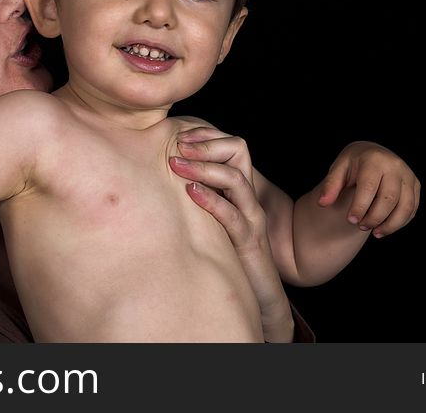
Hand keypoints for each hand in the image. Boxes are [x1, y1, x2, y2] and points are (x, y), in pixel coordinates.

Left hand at [170, 129, 293, 341]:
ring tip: (176, 165)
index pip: (232, 145)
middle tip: (176, 146)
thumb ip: (199, 193)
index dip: (206, 135)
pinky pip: (233, 215)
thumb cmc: (230, 252)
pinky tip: (191, 193)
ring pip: (235, 179)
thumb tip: (164, 176)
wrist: (260, 291)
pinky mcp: (248, 240)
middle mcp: (247, 196)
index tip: (179, 135)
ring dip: (204, 168)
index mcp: (239, 187)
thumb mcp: (212, 216)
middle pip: (238, 152)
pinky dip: (211, 200)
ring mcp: (251, 217)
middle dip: (205, 144)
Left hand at [306, 141, 420, 237]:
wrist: (373, 153)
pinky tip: (385, 228)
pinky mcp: (416, 185)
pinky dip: (400, 222)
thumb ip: (331, 185)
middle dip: (374, 217)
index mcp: (374, 159)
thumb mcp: (339, 169)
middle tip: (360, 227)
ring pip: (405, 207)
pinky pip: (412, 209)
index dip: (360, 207)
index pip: (369, 187)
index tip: (351, 220)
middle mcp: (395, 166)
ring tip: (375, 233)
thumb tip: (322, 203)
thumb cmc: (353, 164)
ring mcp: (408, 175)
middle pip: (389, 199)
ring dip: (390, 224)